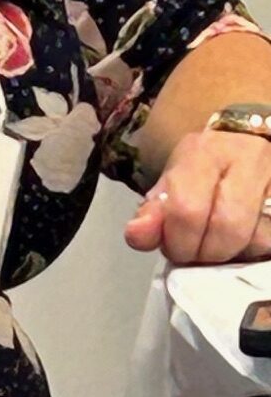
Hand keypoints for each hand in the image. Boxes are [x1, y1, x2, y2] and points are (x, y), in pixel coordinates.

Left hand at [124, 129, 270, 264]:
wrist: (251, 141)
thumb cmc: (206, 167)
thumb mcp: (173, 180)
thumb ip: (152, 211)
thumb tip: (136, 235)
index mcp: (206, 152)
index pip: (188, 208)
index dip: (178, 240)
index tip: (174, 248)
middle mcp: (248, 160)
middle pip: (228, 228)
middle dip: (206, 252)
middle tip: (197, 253)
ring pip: (258, 240)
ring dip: (235, 255)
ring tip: (221, 246)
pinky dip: (256, 251)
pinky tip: (245, 244)